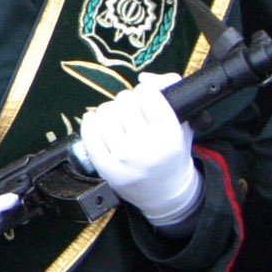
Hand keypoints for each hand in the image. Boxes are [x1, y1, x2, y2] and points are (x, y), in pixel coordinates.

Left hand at [78, 74, 199, 226]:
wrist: (166, 193)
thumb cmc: (172, 153)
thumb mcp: (182, 124)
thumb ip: (171, 93)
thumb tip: (145, 78)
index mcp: (170, 135)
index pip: (148, 95)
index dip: (145, 91)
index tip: (146, 97)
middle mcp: (147, 147)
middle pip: (124, 101)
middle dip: (127, 101)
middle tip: (131, 111)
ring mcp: (124, 158)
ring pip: (105, 113)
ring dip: (109, 111)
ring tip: (118, 120)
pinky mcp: (106, 167)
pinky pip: (89, 132)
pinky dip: (91, 122)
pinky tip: (97, 122)